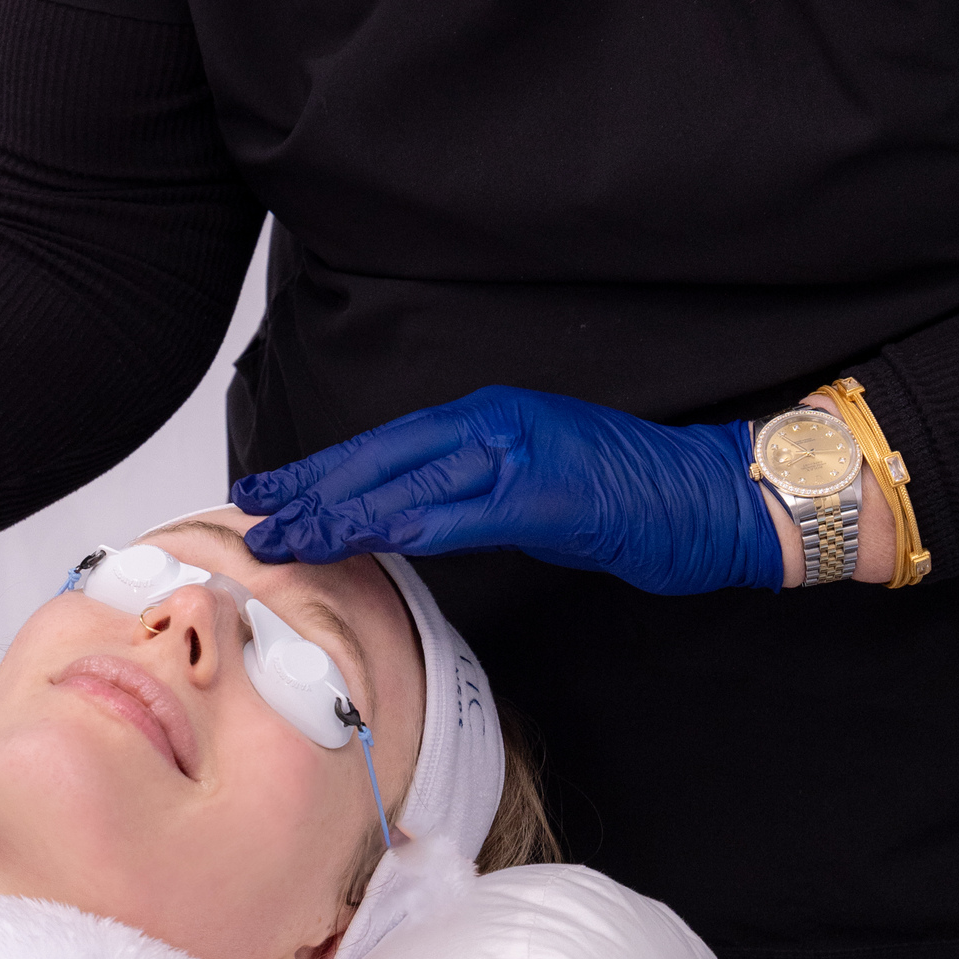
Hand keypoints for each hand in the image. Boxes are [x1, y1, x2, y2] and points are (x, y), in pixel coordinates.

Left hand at [232, 385, 782, 595]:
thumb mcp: (531, 489)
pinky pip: (453, 514)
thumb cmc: (627, 498)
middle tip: (250, 516)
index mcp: (486, 417)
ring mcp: (517, 451)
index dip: (319, 470)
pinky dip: (396, 527)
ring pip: (402, 483)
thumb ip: (471, 495)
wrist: (709, 497)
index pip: (383, 445)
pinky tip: (353, 541)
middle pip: (377, 455)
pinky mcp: (541, 492)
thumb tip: (410, 521)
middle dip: (307, 489)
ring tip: (280, 537)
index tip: (268, 493)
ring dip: (334, 514)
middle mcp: (492, 421)